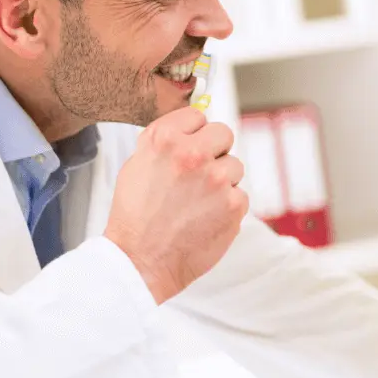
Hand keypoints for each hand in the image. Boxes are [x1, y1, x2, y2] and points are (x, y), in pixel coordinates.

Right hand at [105, 107, 248, 304]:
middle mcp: (193, 154)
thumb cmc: (136, 217)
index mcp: (165, 140)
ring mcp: (217, 179)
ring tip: (198, 202)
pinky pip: (241, 194)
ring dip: (222, 181)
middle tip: (199, 174)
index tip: (190, 147)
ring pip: (235, 165)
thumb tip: (191, 125)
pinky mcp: (235, 204)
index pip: (198, 116)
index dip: (194, 133)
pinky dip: (228, 206)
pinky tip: (206, 217)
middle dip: (214, 151)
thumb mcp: (137, 164)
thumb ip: (166, 140)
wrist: (140, 261)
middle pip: (224, 134)